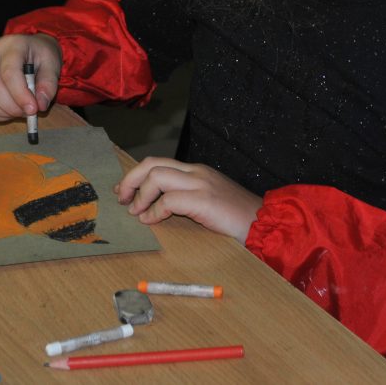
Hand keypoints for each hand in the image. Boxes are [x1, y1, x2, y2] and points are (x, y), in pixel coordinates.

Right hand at [0, 33, 60, 122]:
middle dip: (11, 106)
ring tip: (20, 111)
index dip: (20, 95)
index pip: (9, 73)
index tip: (33, 109)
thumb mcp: (52, 65)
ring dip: (2, 112)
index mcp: (11, 45)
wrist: (30, 50)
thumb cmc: (40, 56)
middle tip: (28, 113)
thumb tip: (40, 105)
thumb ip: (48, 84)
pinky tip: (9, 112)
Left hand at [115, 157, 262, 243]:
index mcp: (195, 171)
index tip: (124, 191)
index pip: (157, 163)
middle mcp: (196, 172)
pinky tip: (151, 221)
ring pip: (157, 176)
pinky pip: (169, 200)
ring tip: (135, 212)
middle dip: (131, 179)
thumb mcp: (207, 201)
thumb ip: (185, 198)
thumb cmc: (236, 217)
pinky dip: (154, 211)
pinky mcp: (204, 200)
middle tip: (121, 198)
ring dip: (140, 195)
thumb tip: (155, 207)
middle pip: (151, 163)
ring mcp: (200, 183)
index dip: (136, 175)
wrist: (264, 222)